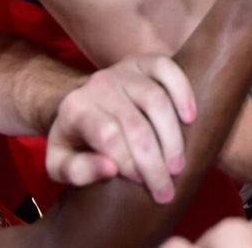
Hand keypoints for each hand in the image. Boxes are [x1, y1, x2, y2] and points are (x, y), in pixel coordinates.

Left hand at [45, 53, 195, 202]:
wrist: (81, 103)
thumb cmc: (75, 140)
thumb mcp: (61, 162)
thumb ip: (78, 170)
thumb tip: (109, 168)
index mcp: (74, 108)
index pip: (108, 136)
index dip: (128, 162)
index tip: (140, 183)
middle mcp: (99, 84)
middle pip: (135, 124)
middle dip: (154, 162)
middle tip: (165, 190)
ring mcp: (124, 70)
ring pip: (156, 100)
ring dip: (172, 138)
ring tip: (178, 166)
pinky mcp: (145, 61)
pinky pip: (168, 69)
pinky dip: (182, 92)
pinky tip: (191, 118)